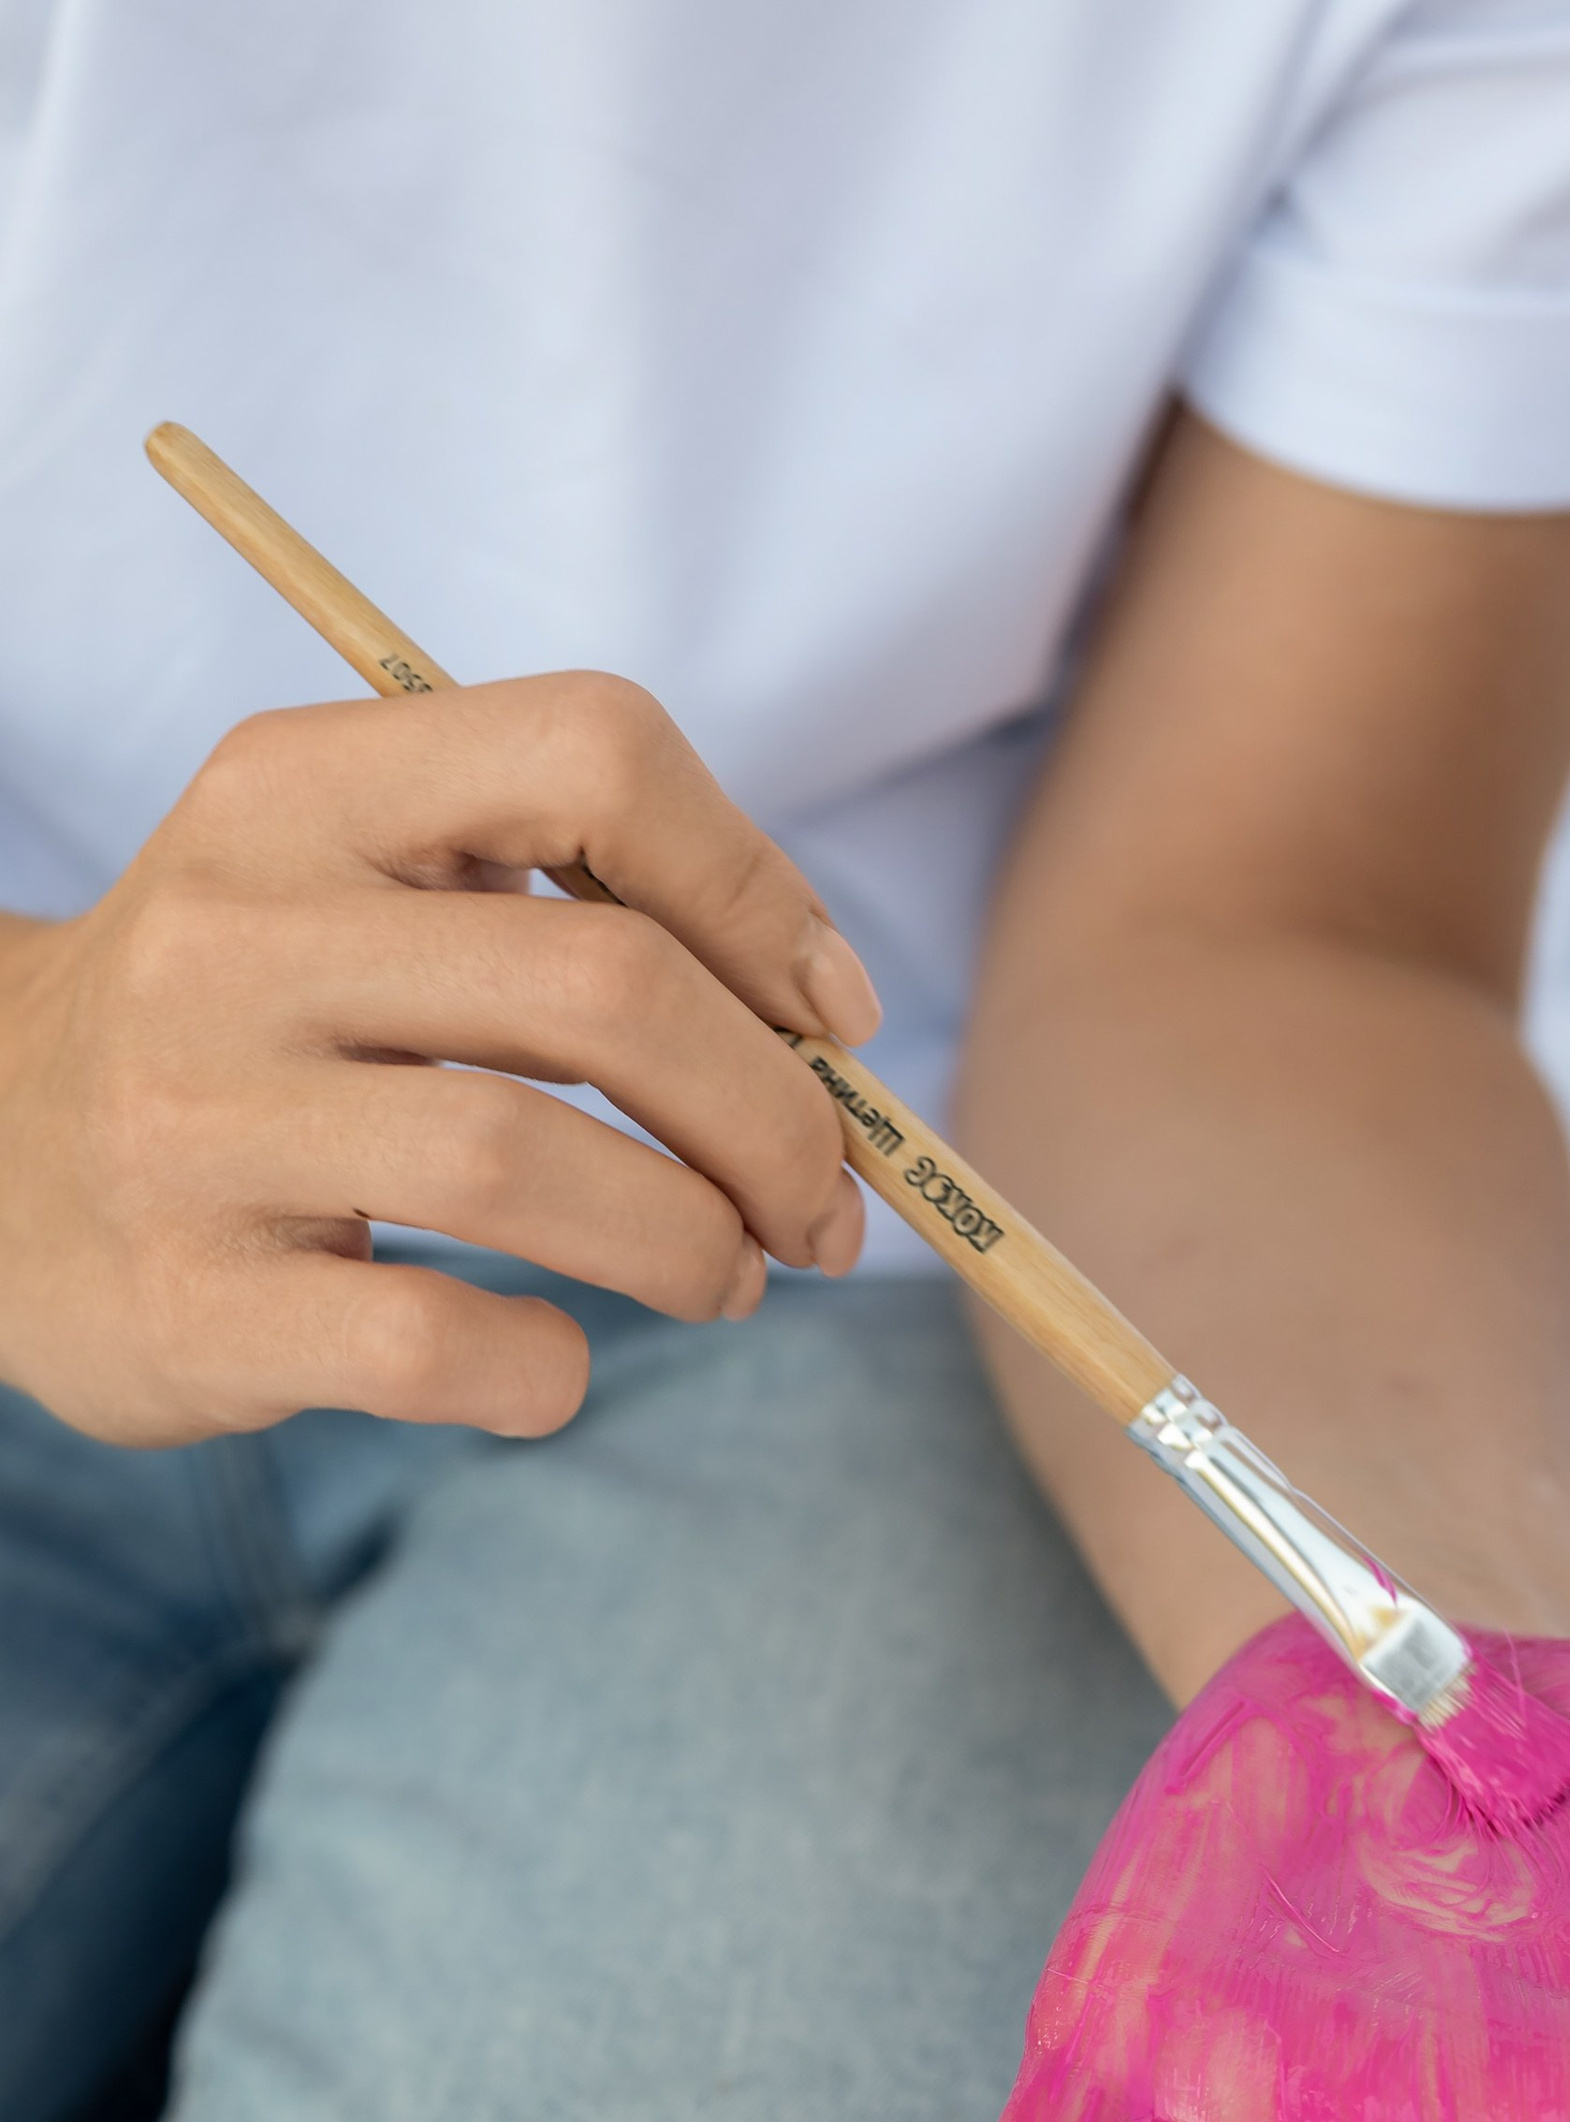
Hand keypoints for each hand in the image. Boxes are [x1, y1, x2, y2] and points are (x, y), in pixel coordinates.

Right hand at [0, 675, 879, 1443]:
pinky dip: (547, 1368)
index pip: (593, 752)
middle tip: (821, 1200)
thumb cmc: (259, 1026)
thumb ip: (571, 909)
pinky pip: (435, 1340)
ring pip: (527, 1164)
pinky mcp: (186, 1298)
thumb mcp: (362, 892)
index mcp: (302, 789)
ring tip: (729, 1278)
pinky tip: (554, 1357)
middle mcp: (234, 932)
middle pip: (602, 986)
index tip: (831, 1016)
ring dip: (692, 1243)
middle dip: (773, 1115)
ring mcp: (195, 1117)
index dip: (759, 888)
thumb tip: (828, 1037)